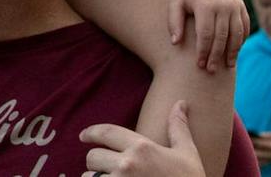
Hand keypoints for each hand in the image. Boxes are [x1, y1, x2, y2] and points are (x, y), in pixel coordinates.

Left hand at [81, 99, 202, 176]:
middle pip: (93, 156)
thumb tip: (180, 103)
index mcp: (142, 148)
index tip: (83, 136)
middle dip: (97, 161)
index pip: (106, 132)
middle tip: (107, 167)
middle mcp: (127, 164)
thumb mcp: (187, 155)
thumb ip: (178, 129)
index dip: (91, 132)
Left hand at [168, 0, 249, 71]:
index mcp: (205, 5)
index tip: (199, 64)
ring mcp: (235, 6)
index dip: (203, 51)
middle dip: (216, 56)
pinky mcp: (242, 7)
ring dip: (233, 52)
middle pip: (222, 37)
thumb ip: (174, 22)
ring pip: (237, 35)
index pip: (205, 35)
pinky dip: (241, 41)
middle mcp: (223, 6)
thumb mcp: (176, 2)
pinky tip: (235, 52)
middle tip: (211, 70)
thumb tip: (176, 43)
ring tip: (227, 66)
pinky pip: (244, 28)